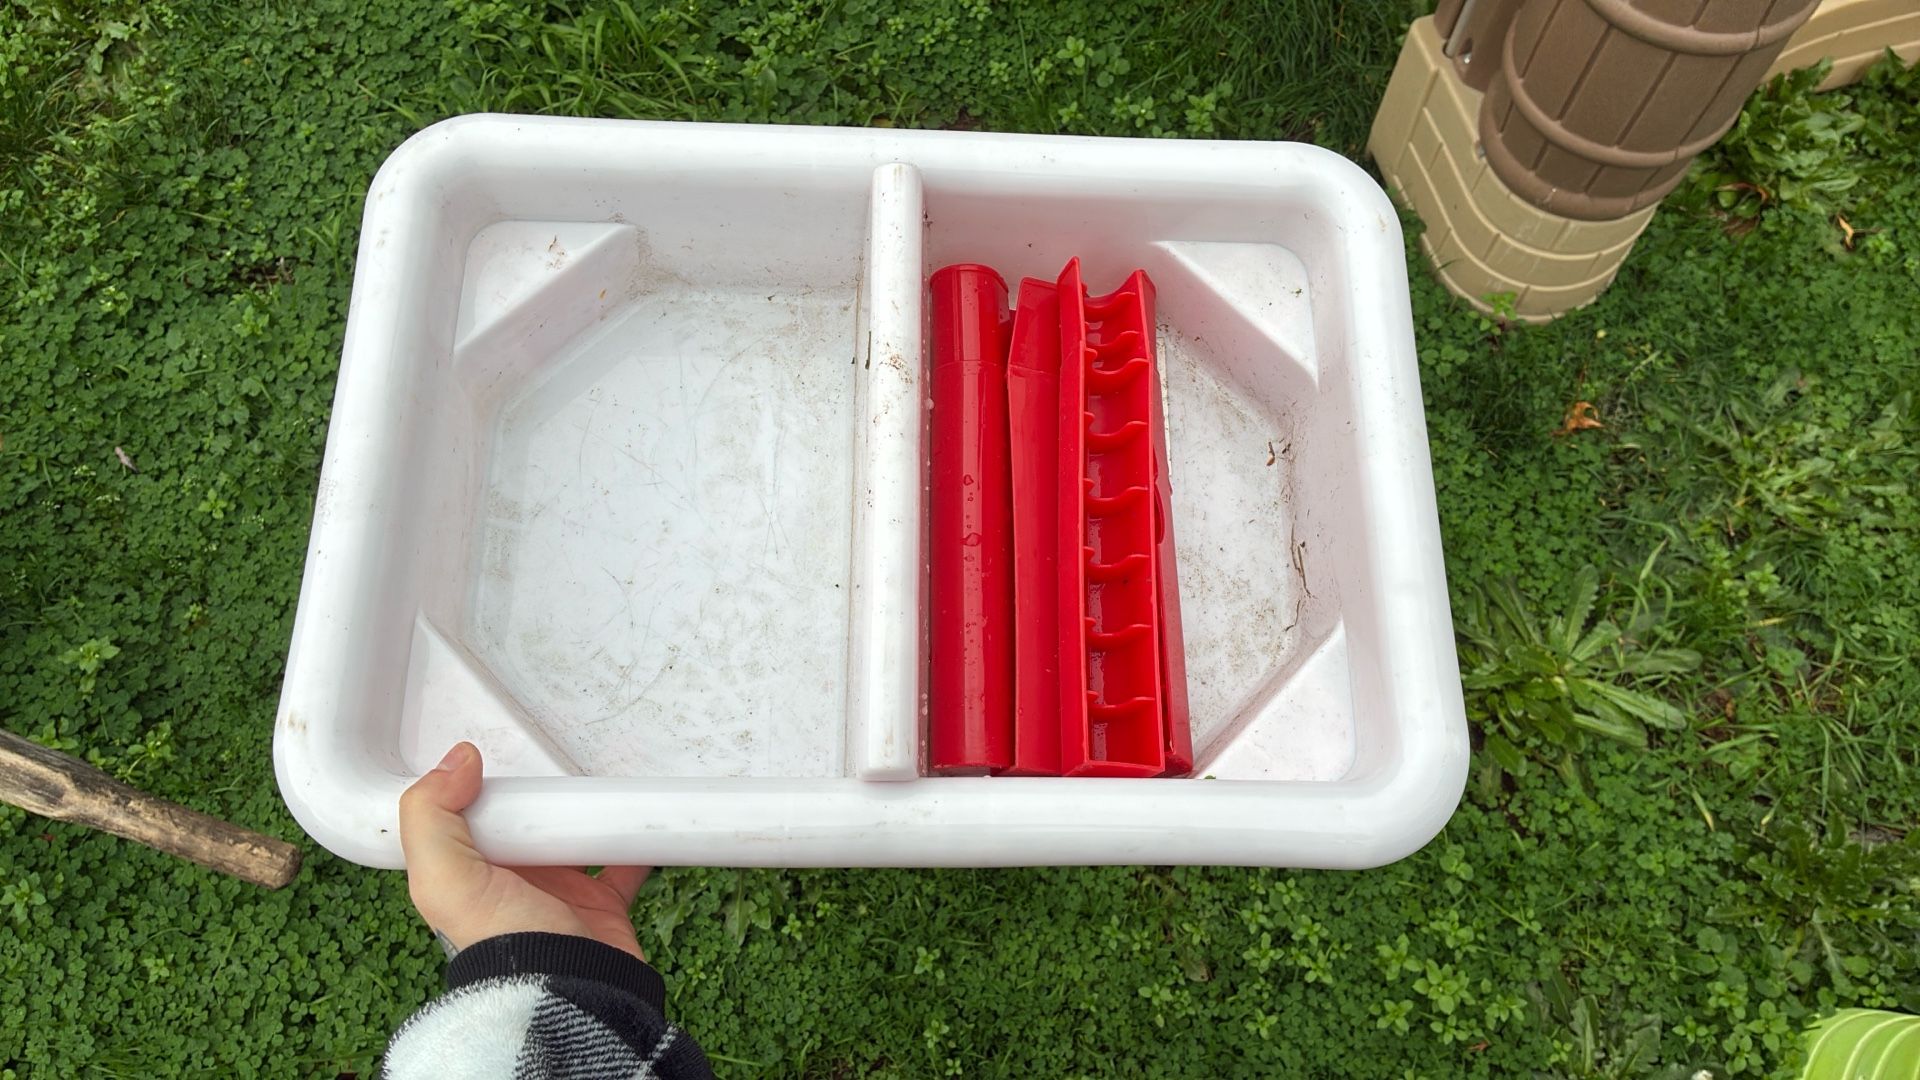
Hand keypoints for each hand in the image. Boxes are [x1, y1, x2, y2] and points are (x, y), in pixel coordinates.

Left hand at [398, 742, 650, 958]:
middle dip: (540, 794)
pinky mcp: (603, 905)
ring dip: (587, 811)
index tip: (498, 754)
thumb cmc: (504, 950)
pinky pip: (623, 861)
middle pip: (527, 821)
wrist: (569, 995)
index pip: (468, 818)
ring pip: (574, 834)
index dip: (479, 787)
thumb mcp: (446, 882)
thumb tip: (458, 759)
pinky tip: (639, 819)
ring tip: (599, 782)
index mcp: (469, 876)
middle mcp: (512, 884)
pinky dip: (634, 841)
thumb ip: (431, 817)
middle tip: (557, 762)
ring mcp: (560, 894)